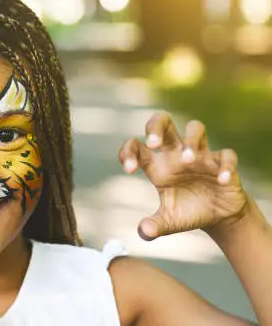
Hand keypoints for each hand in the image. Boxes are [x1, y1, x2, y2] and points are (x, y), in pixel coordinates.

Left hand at [118, 112, 247, 240]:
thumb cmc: (187, 212)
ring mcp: (201, 156)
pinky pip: (226, 155)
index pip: (137, 147)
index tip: (128, 169)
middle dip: (156, 127)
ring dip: (190, 142)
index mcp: (157, 165)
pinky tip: (222, 180)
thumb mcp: (169, 222)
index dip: (129, 152)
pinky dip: (225, 166)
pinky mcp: (223, 163)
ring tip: (187, 160)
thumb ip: (154, 226)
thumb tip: (144, 232)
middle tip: (154, 143)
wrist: (217, 216)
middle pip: (163, 122)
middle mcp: (176, 155)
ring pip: (195, 129)